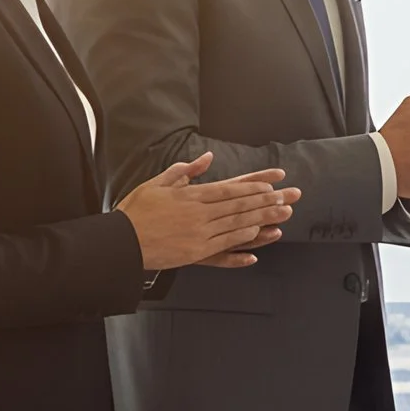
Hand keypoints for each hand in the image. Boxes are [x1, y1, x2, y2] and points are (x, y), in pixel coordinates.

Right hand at [118, 153, 300, 272]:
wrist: (119, 242)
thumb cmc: (136, 212)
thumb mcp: (158, 183)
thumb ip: (185, 171)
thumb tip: (207, 157)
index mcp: (192, 196)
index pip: (231, 189)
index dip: (255, 186)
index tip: (275, 183)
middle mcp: (199, 214)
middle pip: (240, 205)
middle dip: (267, 200)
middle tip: (290, 197)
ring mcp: (199, 234)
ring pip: (237, 224)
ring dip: (263, 218)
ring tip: (284, 213)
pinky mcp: (195, 253)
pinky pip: (224, 245)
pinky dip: (243, 239)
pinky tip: (258, 235)